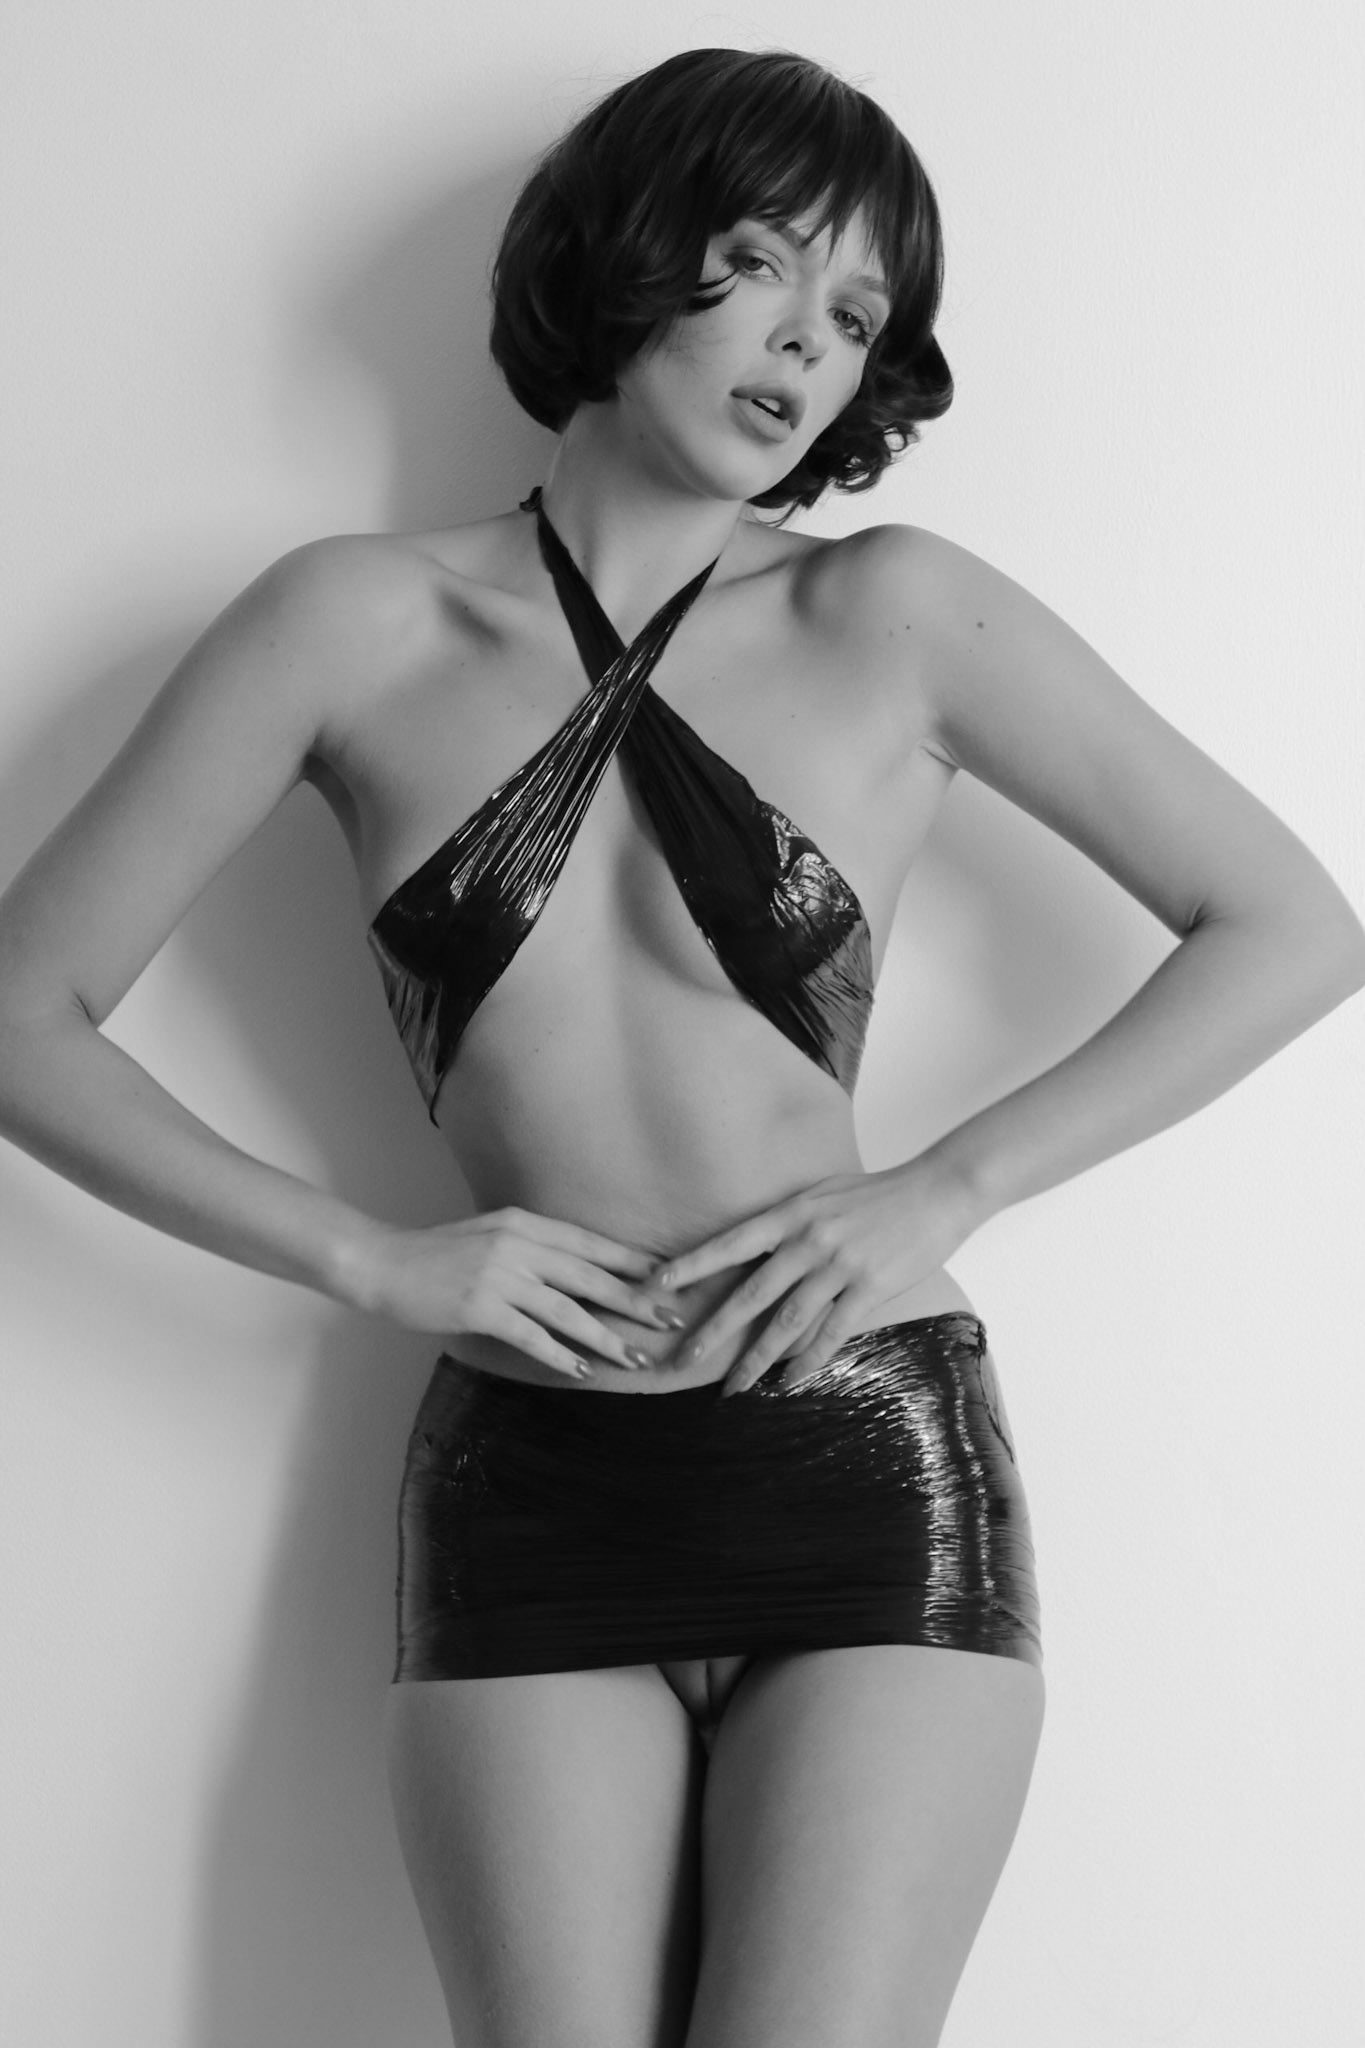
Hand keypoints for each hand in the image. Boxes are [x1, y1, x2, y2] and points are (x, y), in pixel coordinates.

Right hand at [352, 1207, 681, 1381]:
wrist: (382, 1264)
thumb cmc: (435, 1253)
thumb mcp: (489, 1234)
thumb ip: (529, 1246)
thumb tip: (573, 1268)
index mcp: (524, 1223)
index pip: (590, 1244)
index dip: (632, 1261)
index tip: (668, 1277)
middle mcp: (518, 1245)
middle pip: (591, 1277)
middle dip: (636, 1301)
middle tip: (670, 1321)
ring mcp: (500, 1277)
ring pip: (569, 1311)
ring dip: (607, 1338)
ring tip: (636, 1359)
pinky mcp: (481, 1308)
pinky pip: (531, 1336)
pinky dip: (559, 1355)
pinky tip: (581, 1371)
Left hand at [652, 1158, 984, 1394]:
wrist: (938, 1190)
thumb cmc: (878, 1193)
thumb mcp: (822, 1194)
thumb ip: (788, 1221)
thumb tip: (753, 1244)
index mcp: (791, 1214)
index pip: (730, 1243)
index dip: (692, 1265)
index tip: (656, 1284)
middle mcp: (808, 1240)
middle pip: (750, 1293)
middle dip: (713, 1332)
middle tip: (682, 1361)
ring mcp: (839, 1265)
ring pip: (786, 1322)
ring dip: (757, 1360)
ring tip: (735, 1388)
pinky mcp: (869, 1287)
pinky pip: (831, 1333)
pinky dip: (808, 1361)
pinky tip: (790, 1381)